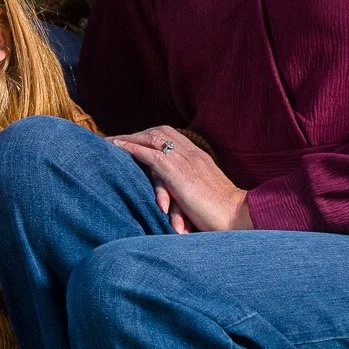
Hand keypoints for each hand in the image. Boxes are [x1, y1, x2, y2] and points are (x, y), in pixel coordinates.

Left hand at [111, 127, 253, 232]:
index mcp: (199, 156)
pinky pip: (148, 153)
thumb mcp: (206, 192)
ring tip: (109, 141)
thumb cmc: (224, 212)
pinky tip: (115, 148)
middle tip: (117, 138)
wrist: (238, 216)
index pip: (172, 136)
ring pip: (151, 138)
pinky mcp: (177, 172)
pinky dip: (130, 148)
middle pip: (159, 132)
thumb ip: (192, 185)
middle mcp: (191, 153)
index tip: (136, 138)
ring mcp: (184, 161)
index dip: (152, 135)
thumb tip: (178, 191)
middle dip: (136, 134)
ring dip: (128, 138)